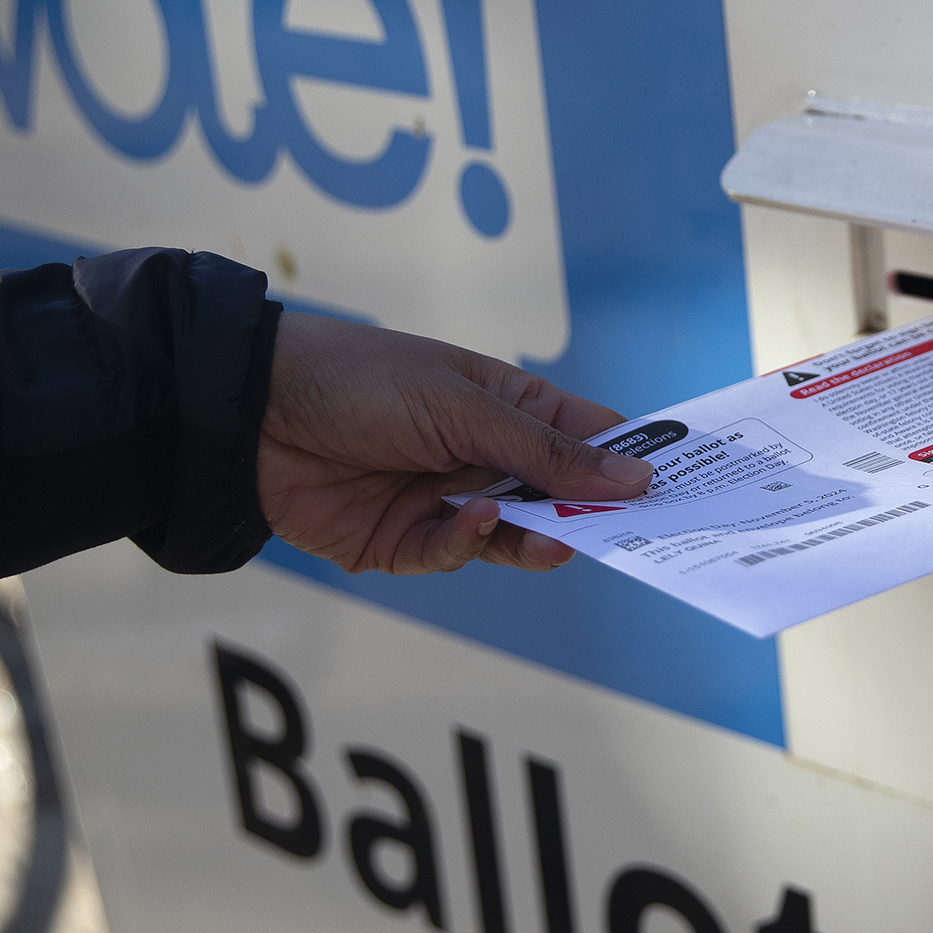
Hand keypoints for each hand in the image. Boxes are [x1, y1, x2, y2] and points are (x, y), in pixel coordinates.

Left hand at [256, 313, 652, 574]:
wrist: (253, 412)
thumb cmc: (359, 378)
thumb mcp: (461, 406)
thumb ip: (544, 451)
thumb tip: (632, 477)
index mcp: (507, 406)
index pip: (589, 437)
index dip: (632, 462)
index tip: (679, 488)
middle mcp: (483, 456)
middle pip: (560, 498)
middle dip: (591, 516)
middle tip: (632, 534)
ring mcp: (446, 501)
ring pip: (515, 538)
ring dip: (535, 539)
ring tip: (556, 540)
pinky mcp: (404, 543)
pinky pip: (454, 554)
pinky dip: (468, 542)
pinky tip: (472, 521)